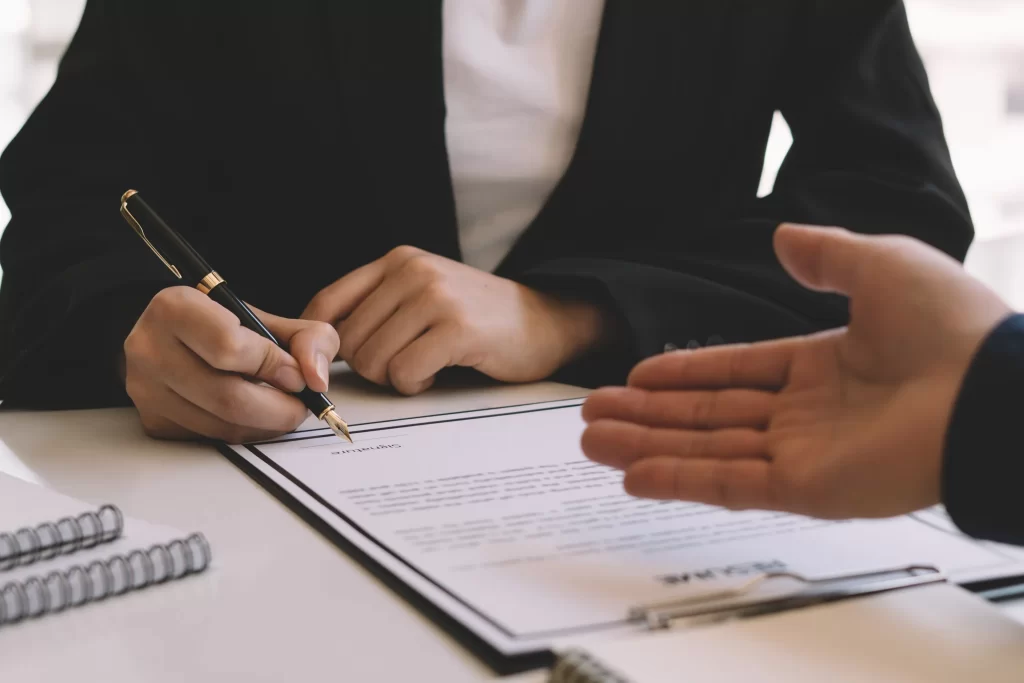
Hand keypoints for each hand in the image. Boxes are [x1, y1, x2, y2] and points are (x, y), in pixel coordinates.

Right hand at [124, 287, 339, 442]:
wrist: (172, 338)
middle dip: (278, 408)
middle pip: (227, 397)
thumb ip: (307, 338)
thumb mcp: (268, 317)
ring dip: (264, 426)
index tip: (296, 375)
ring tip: (280, 409)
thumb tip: (315, 378)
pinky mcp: (152, 421)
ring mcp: (145, 389)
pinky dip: (242, 432)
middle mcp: (150, 348)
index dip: (274, 366)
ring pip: (221, 425)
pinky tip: (252, 416)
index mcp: (175, 308)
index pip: (229, 347)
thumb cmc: (221, 325)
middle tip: (299, 405)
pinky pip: (209, 438)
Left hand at [302, 246, 608, 394]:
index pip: (327, 303)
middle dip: (369, 367)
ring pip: (373, 360)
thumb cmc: (478, 318)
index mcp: (397, 260)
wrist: (546, 321)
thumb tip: (319, 347)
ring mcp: (436, 297)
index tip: (331, 367)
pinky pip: (404, 373)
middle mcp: (412, 271)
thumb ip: (376, 308)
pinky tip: (439, 371)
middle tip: (404, 363)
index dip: (320, 344)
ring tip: (425, 364)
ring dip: (395, 377)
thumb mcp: (422, 295)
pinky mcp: (457, 328)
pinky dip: (416, 383)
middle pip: (348, 341)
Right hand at [581, 224, 1011, 518]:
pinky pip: (731, 484)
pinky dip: (680, 479)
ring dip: (647, 446)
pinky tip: (633, 474)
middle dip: (647, 415)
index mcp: (823, 365)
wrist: (994, 392)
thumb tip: (782, 238)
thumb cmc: (951, 328)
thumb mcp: (882, 264)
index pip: (735, 372)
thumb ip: (826, 255)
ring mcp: (805, 454)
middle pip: (708, 415)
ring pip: (707, 450)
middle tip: (592, 415)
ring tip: (591, 441)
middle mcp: (807, 414)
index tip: (635, 376)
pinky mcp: (809, 490)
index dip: (683, 374)